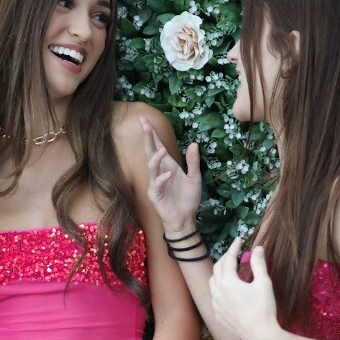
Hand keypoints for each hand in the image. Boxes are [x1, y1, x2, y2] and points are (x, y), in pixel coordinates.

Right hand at [141, 115, 202, 239]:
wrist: (185, 219)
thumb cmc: (188, 199)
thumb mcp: (195, 178)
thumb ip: (193, 162)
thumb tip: (194, 144)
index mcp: (168, 165)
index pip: (157, 146)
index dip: (151, 133)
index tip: (144, 120)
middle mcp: (159, 172)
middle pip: (150, 151)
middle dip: (147, 138)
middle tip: (144, 124)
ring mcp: (155, 183)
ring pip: (152, 167)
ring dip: (156, 158)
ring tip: (163, 151)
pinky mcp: (155, 195)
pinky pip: (157, 184)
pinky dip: (163, 178)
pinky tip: (169, 174)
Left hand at [209, 237, 282, 339]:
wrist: (260, 336)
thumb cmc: (264, 309)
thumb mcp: (264, 283)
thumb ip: (259, 264)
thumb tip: (258, 248)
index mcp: (228, 282)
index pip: (228, 259)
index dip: (234, 248)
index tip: (239, 240)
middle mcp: (217, 292)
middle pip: (218, 268)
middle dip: (226, 258)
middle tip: (235, 252)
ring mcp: (216, 304)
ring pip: (213, 282)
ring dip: (220, 271)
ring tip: (229, 267)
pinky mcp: (217, 314)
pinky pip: (214, 295)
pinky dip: (219, 286)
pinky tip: (227, 287)